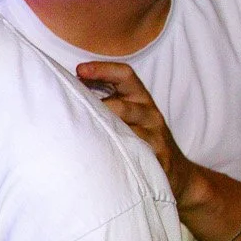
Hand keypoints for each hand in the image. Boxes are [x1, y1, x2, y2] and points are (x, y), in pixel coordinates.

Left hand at [77, 61, 200, 201]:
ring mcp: (155, 137)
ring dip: (105, 132)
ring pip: (129, 131)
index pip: (126, 75)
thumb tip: (66, 87)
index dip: (103, 70)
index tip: (79, 70)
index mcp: (140, 98)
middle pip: (122, 105)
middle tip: (73, 109)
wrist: (174, 170)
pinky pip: (137, 154)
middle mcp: (149, 114)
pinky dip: (118, 153)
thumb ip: (104, 99)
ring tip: (84, 135)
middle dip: (98, 107)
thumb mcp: (126, 113)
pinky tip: (100, 155)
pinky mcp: (157, 159)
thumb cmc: (139, 136)